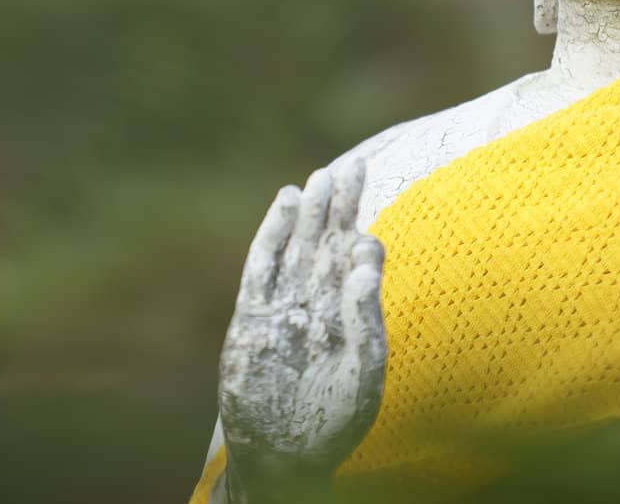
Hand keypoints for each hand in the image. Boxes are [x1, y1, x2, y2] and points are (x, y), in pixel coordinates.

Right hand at [217, 160, 386, 494]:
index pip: (358, 263)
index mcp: (348, 316)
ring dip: (311, 211)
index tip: (366, 233)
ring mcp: (283, 304)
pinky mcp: (252, 313)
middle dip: (342, 205)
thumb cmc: (330, 422)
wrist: (280, 453)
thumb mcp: (363, 372)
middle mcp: (317, 303)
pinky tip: (287, 200)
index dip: (364, 242)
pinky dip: (273, 230)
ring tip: (322, 175)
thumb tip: (365, 256)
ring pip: (299, 244)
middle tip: (353, 165)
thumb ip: (367, 317)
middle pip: (329, 241)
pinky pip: (263, 261)